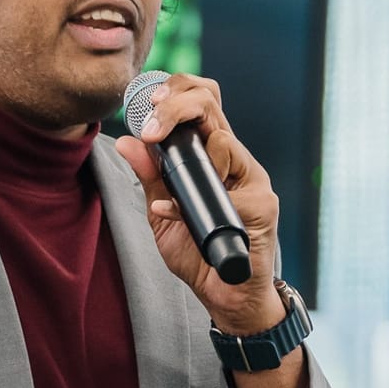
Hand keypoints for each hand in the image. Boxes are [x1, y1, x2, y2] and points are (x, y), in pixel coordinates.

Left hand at [112, 73, 284, 335]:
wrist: (226, 297)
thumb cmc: (198, 254)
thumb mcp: (161, 214)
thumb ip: (150, 178)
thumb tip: (126, 141)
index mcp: (211, 155)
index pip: (199, 101)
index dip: (173, 90)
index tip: (143, 102)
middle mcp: (233, 159)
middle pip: (212, 101)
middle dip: (176, 103)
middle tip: (150, 121)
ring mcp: (251, 180)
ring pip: (222, 140)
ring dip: (188, 155)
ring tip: (170, 183)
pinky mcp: (262, 206)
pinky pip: (228, 191)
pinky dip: (193, 204)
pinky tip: (175, 216)